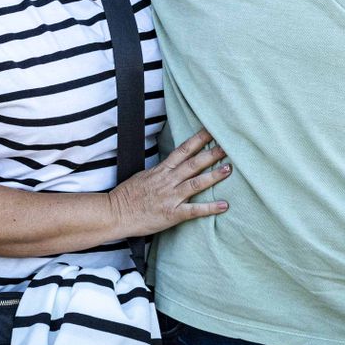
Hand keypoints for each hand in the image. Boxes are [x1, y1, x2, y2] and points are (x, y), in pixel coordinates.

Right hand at [107, 128, 229, 236]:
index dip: (198, 140)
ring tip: (229, 169)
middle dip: (210, 154)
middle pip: (192, 163)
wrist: (115, 213)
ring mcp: (170, 197)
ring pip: (195, 183)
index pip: (182, 151)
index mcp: (160, 171)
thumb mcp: (143, 176)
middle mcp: (167, 181)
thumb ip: (160, 171)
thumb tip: (173, 165)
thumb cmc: (127, 196)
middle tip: (227, 146)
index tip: (211, 131)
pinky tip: (224, 205)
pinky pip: (193, 210)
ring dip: (213, 176)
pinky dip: (209, 208)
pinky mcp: (172, 214)